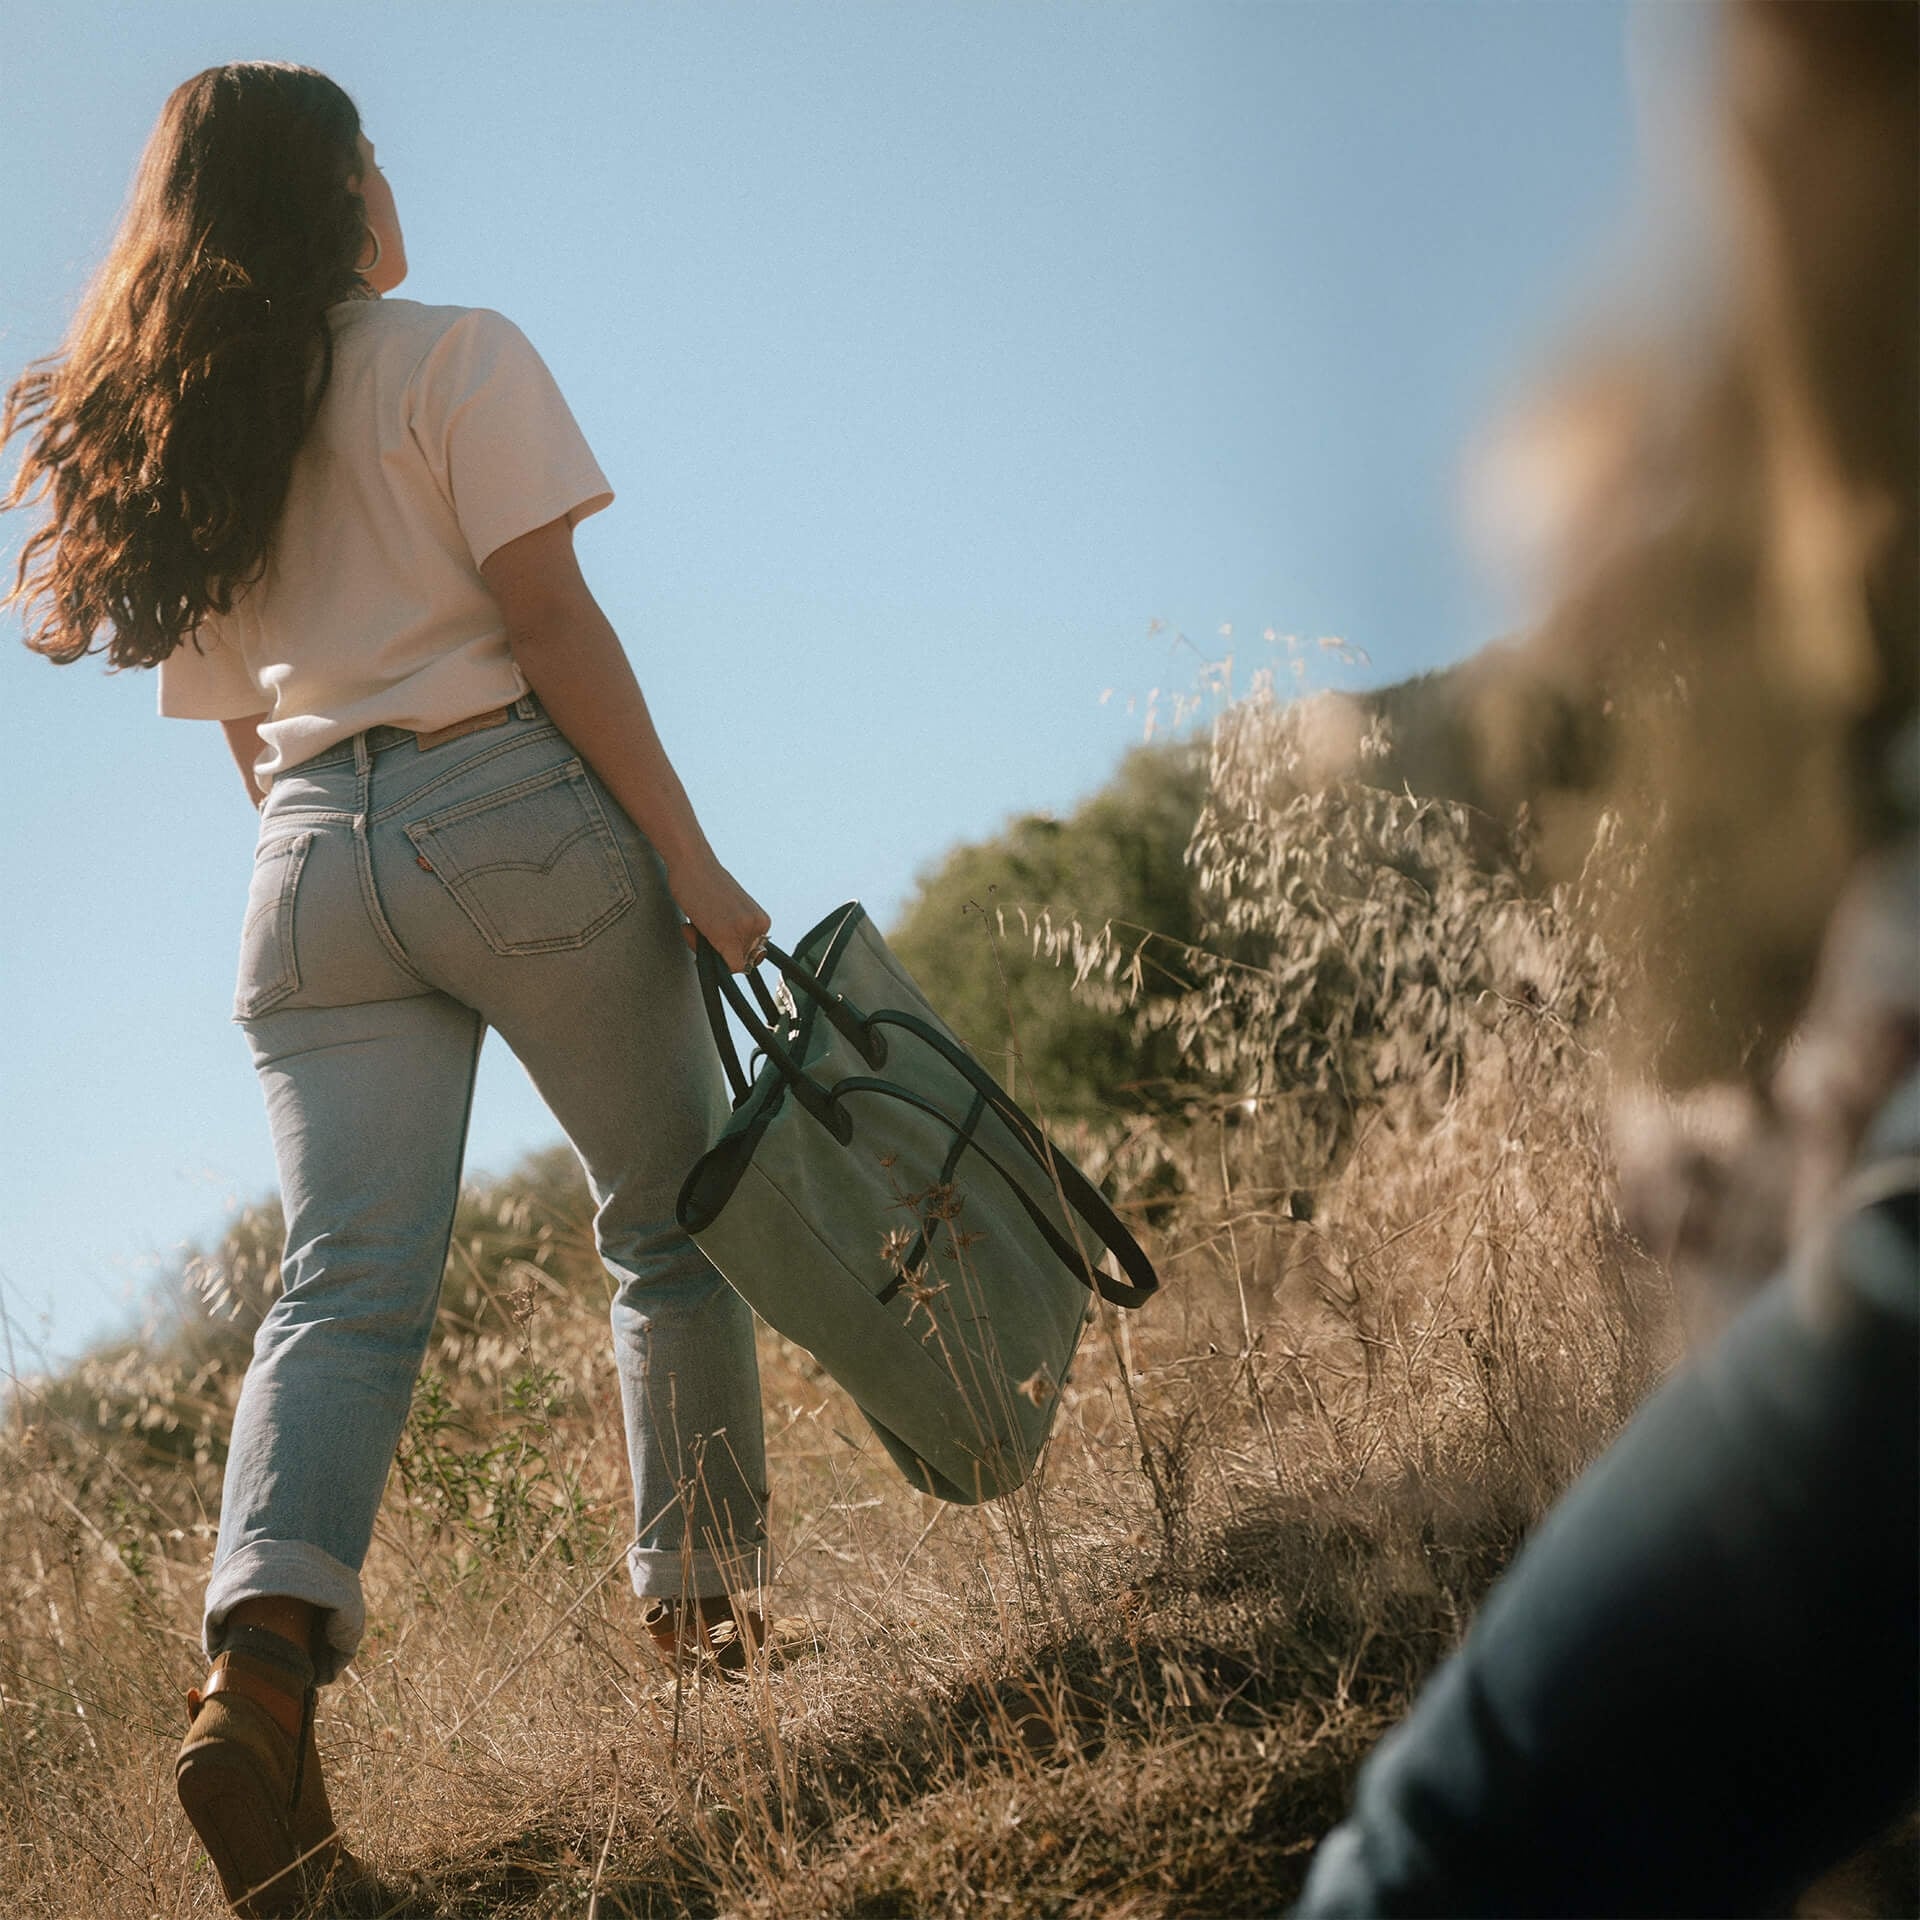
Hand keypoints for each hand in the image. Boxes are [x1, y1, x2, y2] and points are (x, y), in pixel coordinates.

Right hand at [669, 854, 770, 972]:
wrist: (693, 863)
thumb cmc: (706, 883)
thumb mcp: (730, 911)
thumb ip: (734, 931)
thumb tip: (729, 956)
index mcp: (762, 921)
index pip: (750, 954)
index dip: (729, 950)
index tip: (712, 935)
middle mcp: (759, 927)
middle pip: (740, 960)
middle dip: (718, 951)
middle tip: (699, 930)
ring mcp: (745, 932)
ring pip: (729, 963)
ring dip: (707, 950)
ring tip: (695, 925)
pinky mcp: (727, 937)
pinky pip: (727, 967)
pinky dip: (706, 956)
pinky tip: (693, 929)